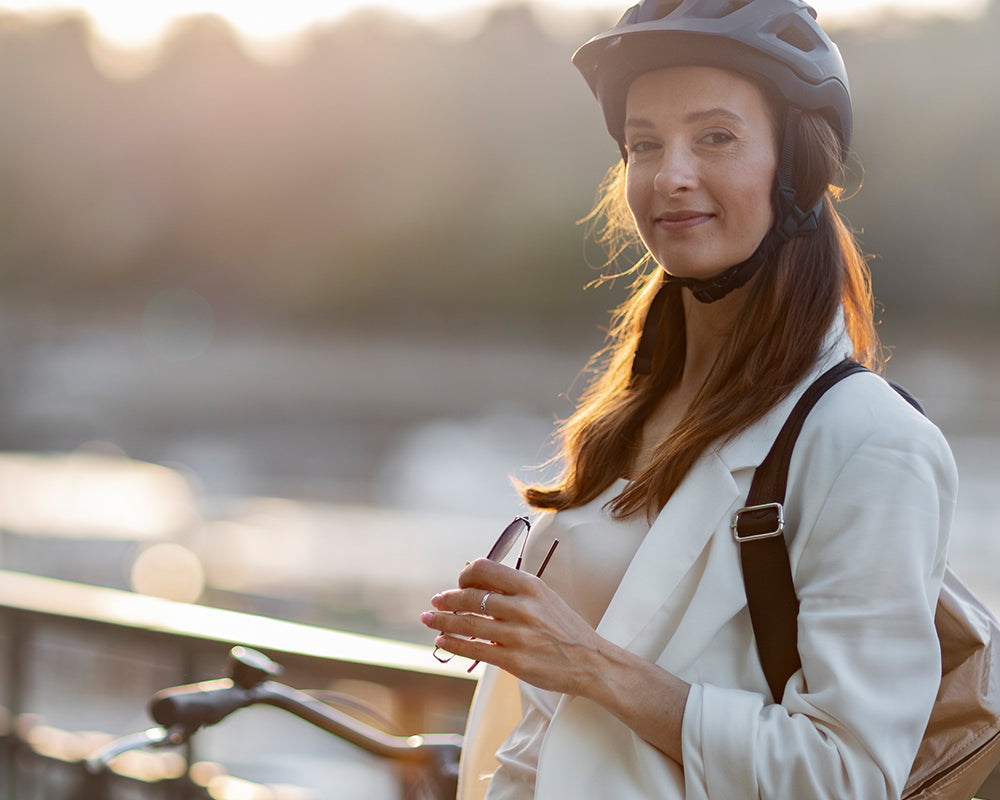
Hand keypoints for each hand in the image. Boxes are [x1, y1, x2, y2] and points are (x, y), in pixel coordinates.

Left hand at [421, 557, 605, 695]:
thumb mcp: (545, 598)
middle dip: (448, 599)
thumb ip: (515, 591)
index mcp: (531, 586)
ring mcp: (517, 635)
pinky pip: (475, 650)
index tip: (458, 582)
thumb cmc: (566, 629)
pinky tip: (443, 640)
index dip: (466, 574)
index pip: (486, 569)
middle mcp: (523, 607)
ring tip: (429, 620)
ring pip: (468, 624)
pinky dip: (454, 644)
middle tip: (435, 602)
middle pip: (472, 597)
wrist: (591, 662)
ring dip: (443, 621)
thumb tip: (477, 585)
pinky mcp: (514, 660)